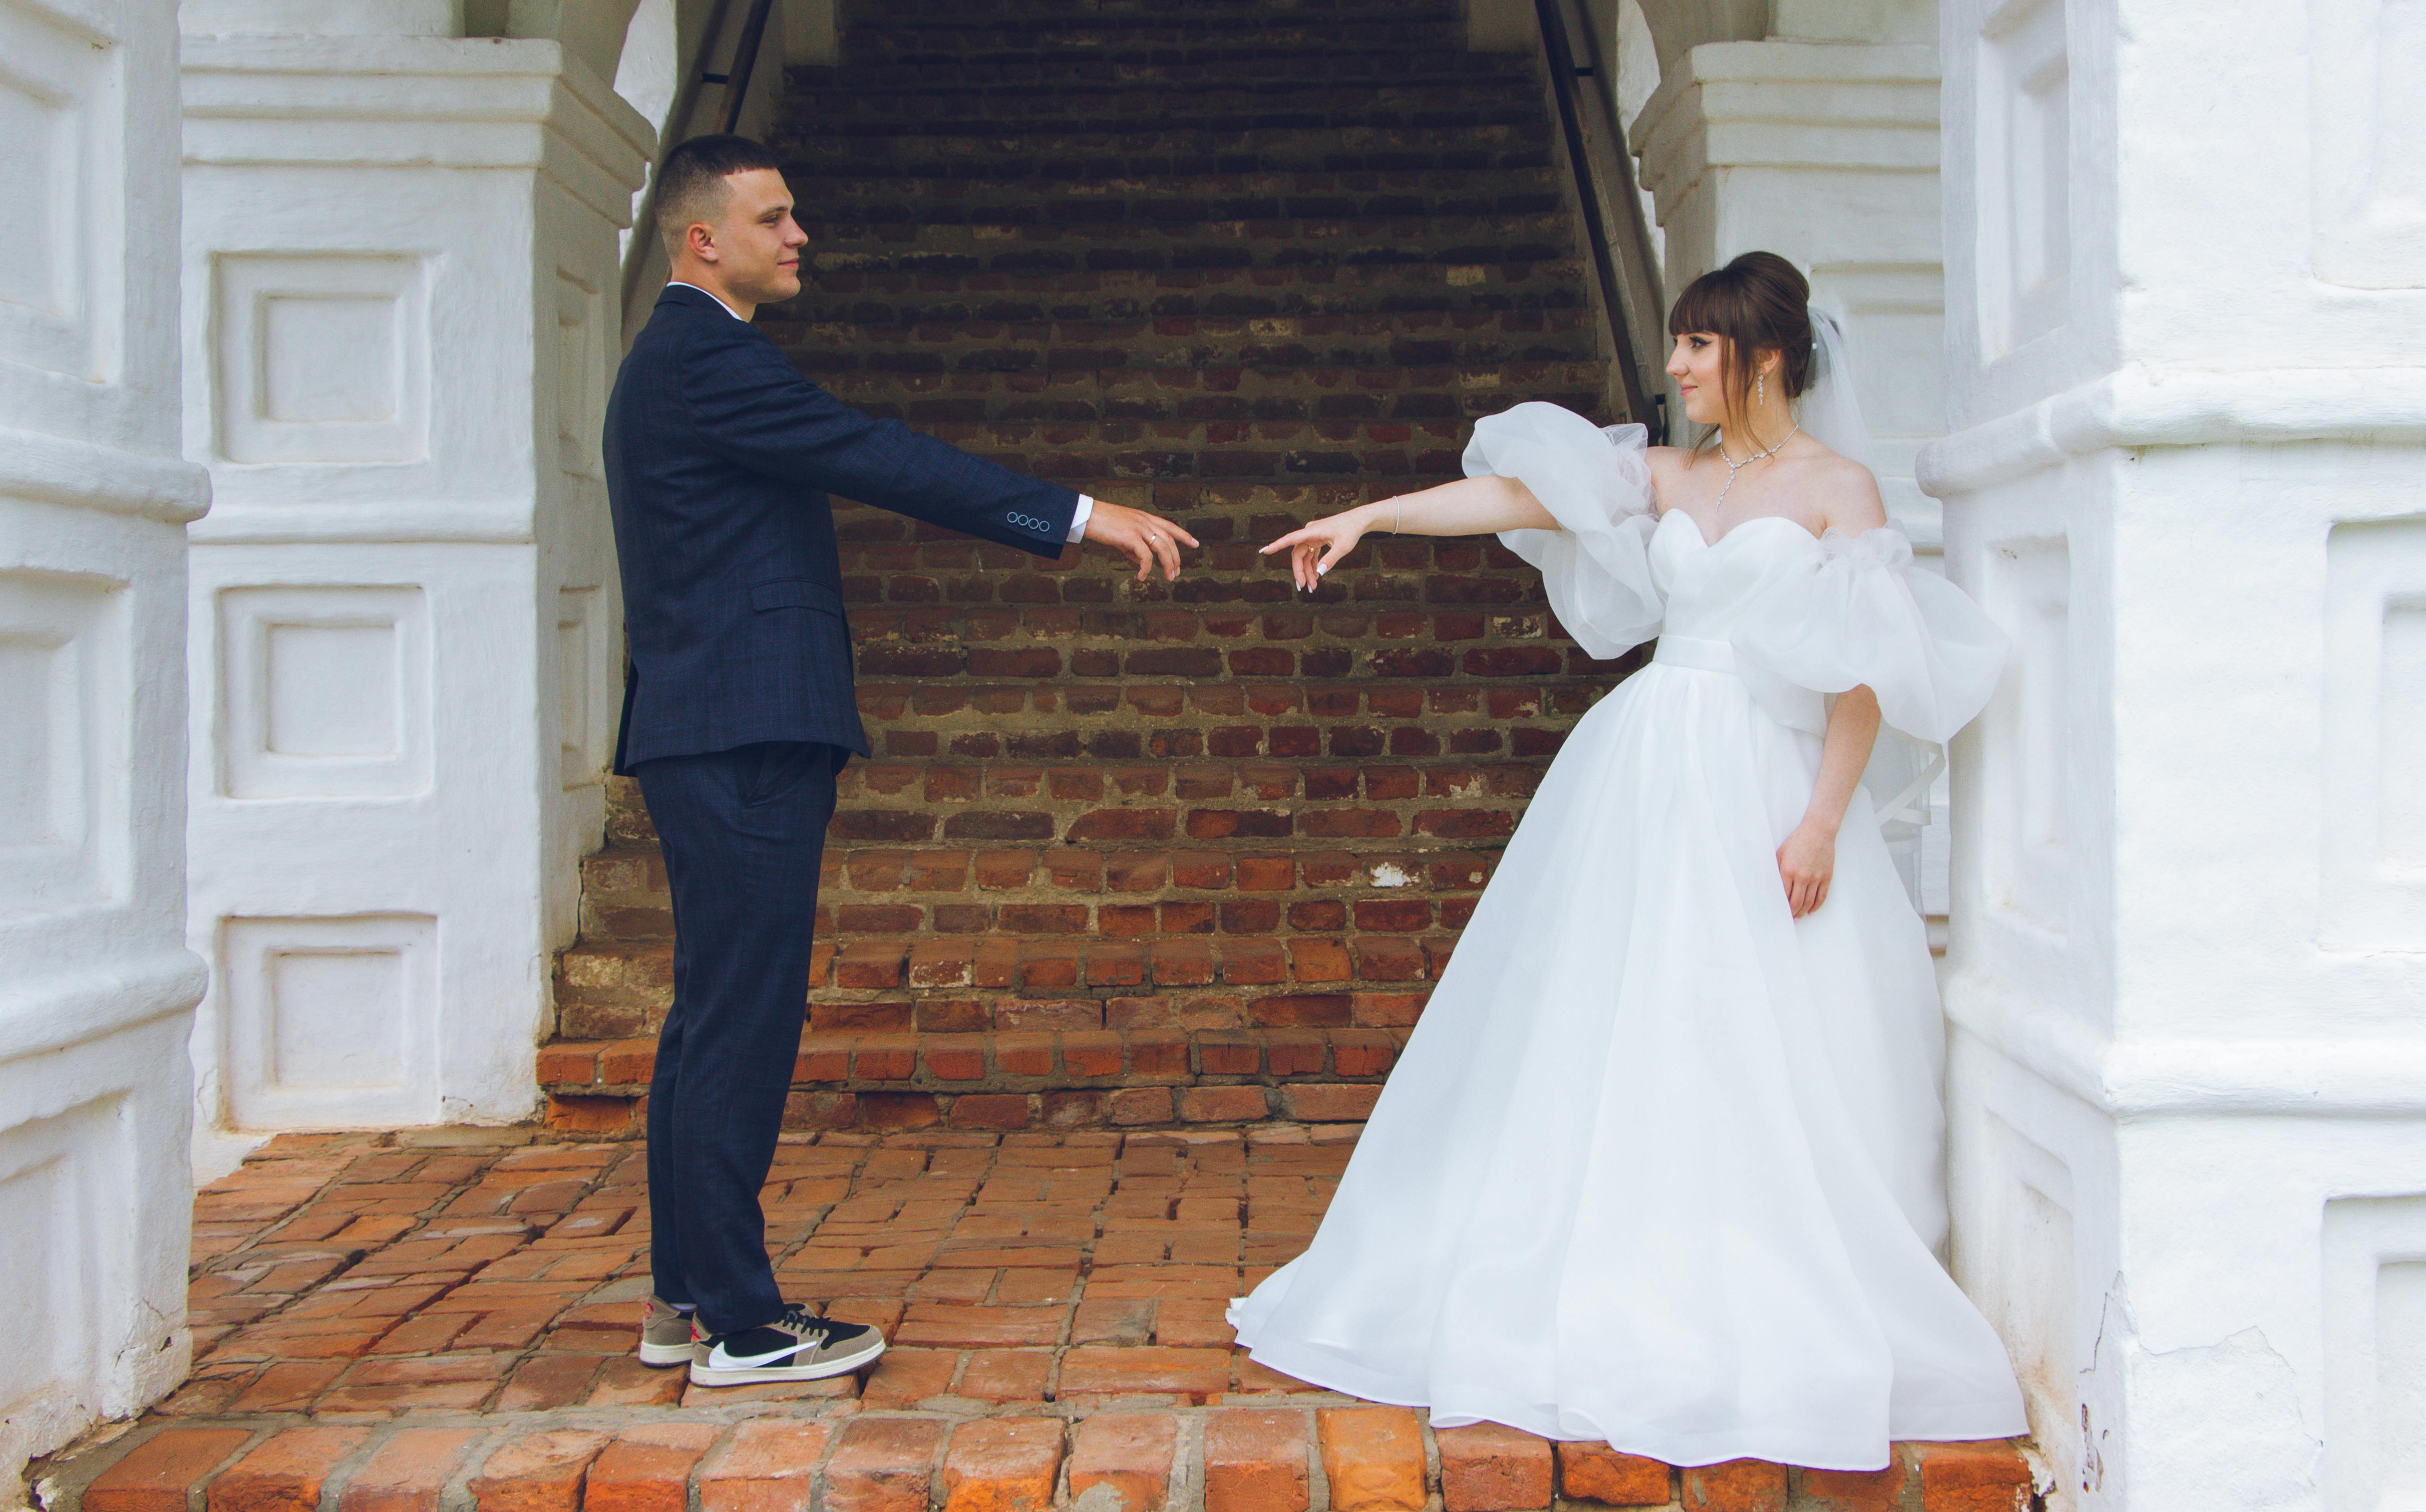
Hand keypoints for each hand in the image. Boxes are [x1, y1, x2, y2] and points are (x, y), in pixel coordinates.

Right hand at [1083, 501, 1199, 582]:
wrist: (1087, 515)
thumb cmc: (1101, 523)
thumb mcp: (1122, 532)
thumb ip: (1133, 544)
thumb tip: (1140, 560)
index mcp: (1144, 517)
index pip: (1169, 526)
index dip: (1184, 535)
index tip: (1195, 543)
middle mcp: (1145, 521)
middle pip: (1169, 540)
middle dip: (1176, 558)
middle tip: (1177, 573)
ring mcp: (1139, 528)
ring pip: (1162, 548)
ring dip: (1168, 565)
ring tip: (1169, 577)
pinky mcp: (1130, 536)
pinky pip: (1145, 556)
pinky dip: (1146, 568)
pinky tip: (1142, 576)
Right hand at [1260, 507, 1373, 590]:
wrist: (1359, 520)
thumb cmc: (1351, 531)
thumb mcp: (1343, 547)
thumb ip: (1330, 560)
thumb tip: (1319, 573)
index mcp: (1312, 531)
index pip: (1291, 539)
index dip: (1277, 546)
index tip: (1265, 551)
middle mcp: (1309, 533)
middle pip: (1298, 554)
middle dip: (1300, 571)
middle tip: (1303, 587)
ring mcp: (1313, 536)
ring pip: (1304, 556)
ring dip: (1307, 571)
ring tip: (1313, 587)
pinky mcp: (1318, 539)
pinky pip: (1311, 554)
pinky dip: (1313, 566)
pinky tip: (1315, 577)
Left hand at [1776, 822, 1835, 917]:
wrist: (1818, 832)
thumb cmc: (1797, 841)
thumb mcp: (1781, 854)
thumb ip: (1777, 870)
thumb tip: (1774, 886)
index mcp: (1788, 871)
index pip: (1784, 895)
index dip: (1782, 906)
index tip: (1780, 911)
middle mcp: (1802, 876)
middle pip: (1796, 902)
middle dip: (1792, 913)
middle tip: (1789, 918)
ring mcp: (1816, 878)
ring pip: (1809, 902)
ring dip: (1803, 912)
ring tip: (1798, 917)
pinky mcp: (1826, 877)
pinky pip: (1822, 896)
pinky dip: (1816, 906)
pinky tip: (1811, 910)